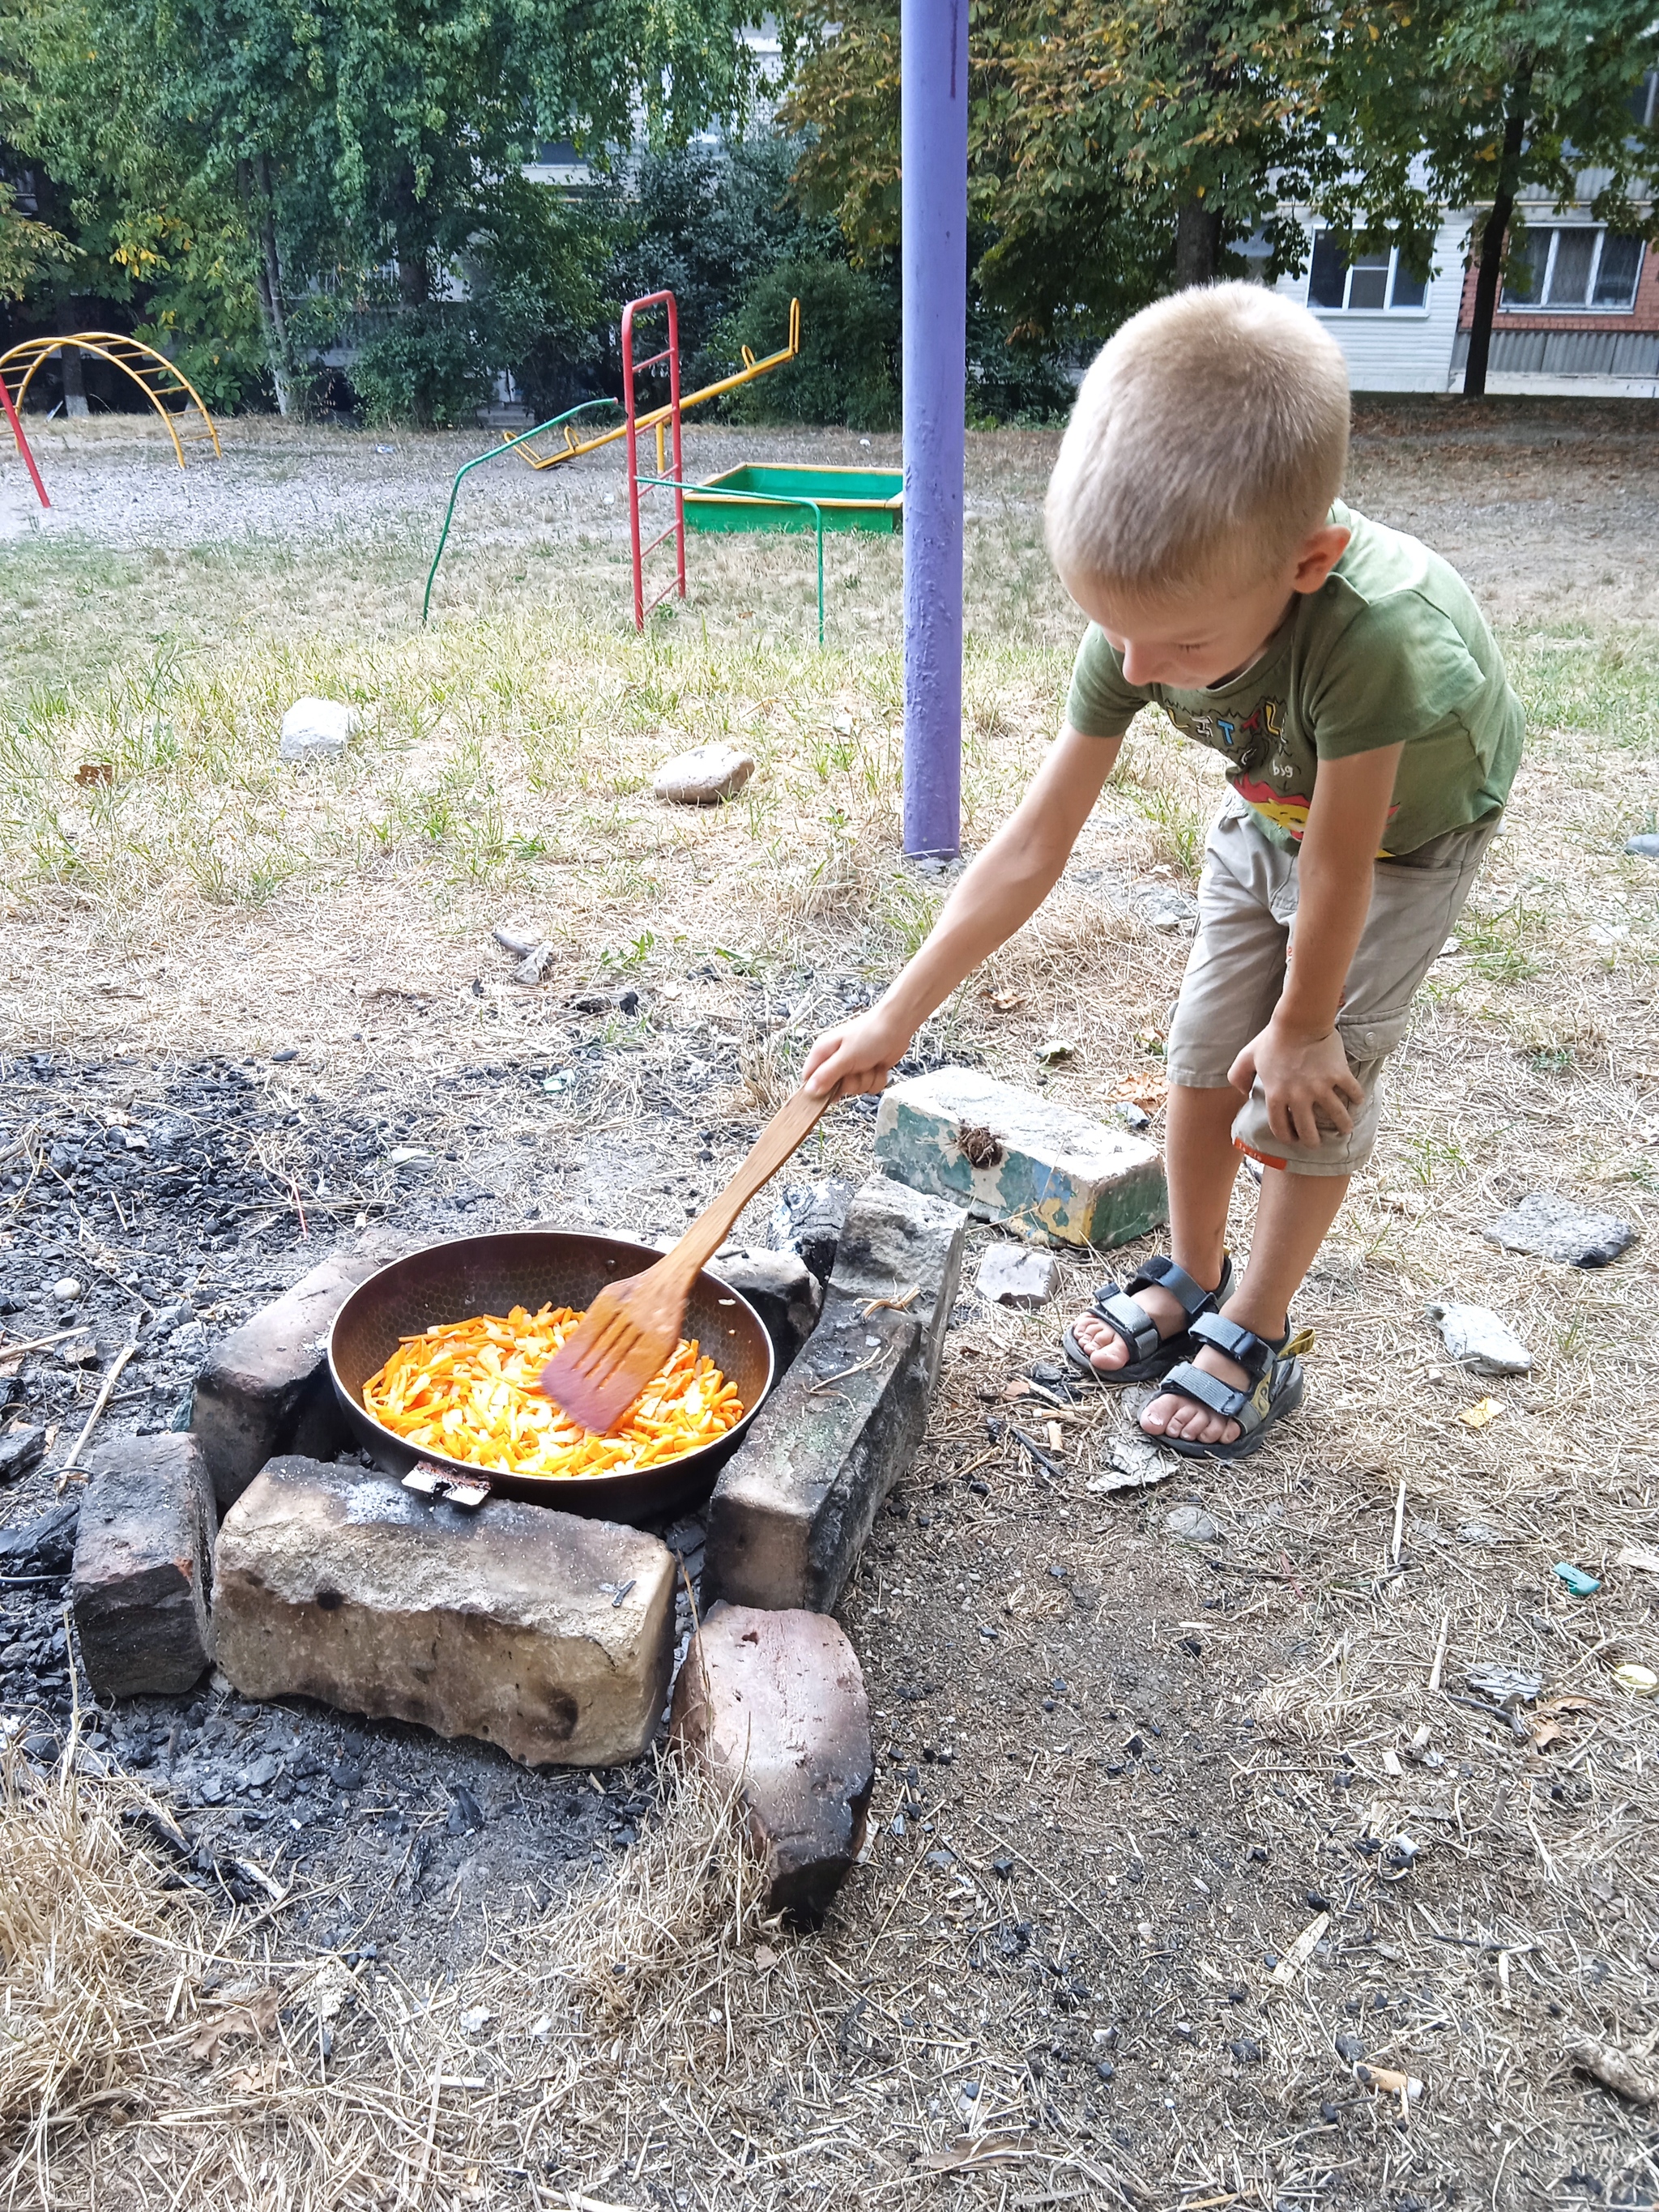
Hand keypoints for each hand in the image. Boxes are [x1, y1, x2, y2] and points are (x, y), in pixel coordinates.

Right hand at [802, 1006, 914, 1099]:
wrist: (897, 1025)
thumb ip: (827, 1074)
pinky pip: (868, 1087)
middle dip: (851, 1083)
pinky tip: (879, 1066)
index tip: (834, 1089)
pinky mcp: (866, 1071)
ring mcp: (852, 1067)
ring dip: (866, 1080)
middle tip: (857, 1069)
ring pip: (854, 1089)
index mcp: (823, 1052)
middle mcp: (835, 1060)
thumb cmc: (870, 1033)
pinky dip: (877, 1079)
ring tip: (870, 1063)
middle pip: (834, 1088)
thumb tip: (809, 1090)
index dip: (820, 1089)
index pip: (810, 1079)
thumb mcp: (846, 1056)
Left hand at [1229, 1018, 1362, 1147]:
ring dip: (1343, 1126)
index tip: (1293, 1139)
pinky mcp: (1339, 1075)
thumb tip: (1243, 1093)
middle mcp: (1299, 1097)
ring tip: (1345, 1129)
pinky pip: (1352, 1092)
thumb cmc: (1272, 1038)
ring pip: (1337, 1117)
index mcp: (1277, 1095)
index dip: (1287, 1137)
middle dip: (1313, 1141)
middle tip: (1316, 1142)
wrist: (1299, 1020)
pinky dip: (1357, 1098)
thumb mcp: (1247, 1057)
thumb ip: (1238, 1076)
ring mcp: (1321, 1087)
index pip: (1281, 1128)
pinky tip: (1357, 1100)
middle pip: (1308, 1131)